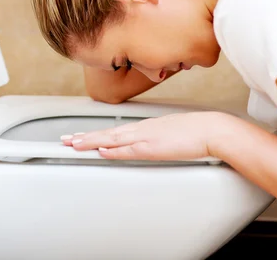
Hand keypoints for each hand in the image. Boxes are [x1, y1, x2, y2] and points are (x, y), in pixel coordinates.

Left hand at [60, 111, 236, 160]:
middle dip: (85, 137)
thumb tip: (148, 142)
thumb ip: (157, 137)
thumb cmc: (196, 131)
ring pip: (112, 139)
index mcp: (146, 127)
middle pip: (107, 133)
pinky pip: (129, 150)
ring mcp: (146, 137)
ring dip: (91, 141)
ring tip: (73, 143)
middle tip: (65, 139)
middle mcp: (142, 129)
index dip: (96, 134)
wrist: (210, 128)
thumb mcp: (172, 133)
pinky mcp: (153, 147)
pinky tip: (101, 150)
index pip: (114, 130)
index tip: (80, 136)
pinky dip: (113, 150)